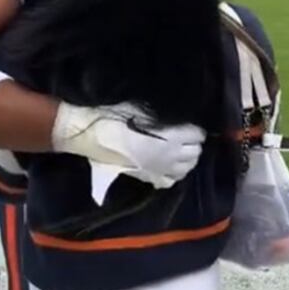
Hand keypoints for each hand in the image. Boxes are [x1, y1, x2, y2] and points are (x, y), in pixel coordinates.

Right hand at [52, 102, 204, 187]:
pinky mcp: (148, 178)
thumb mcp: (142, 108)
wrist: (90, 134)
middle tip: (183, 136)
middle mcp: (171, 155)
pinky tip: (167, 166)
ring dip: (186, 159)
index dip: (194, 128)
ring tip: (178, 150)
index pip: (198, 135)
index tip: (186, 123)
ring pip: (187, 168)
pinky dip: (174, 174)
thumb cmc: (114, 116)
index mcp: (173, 136)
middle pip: (195, 152)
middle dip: (193, 143)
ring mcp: (160, 169)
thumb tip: (177, 116)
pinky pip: (170, 181)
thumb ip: (164, 115)